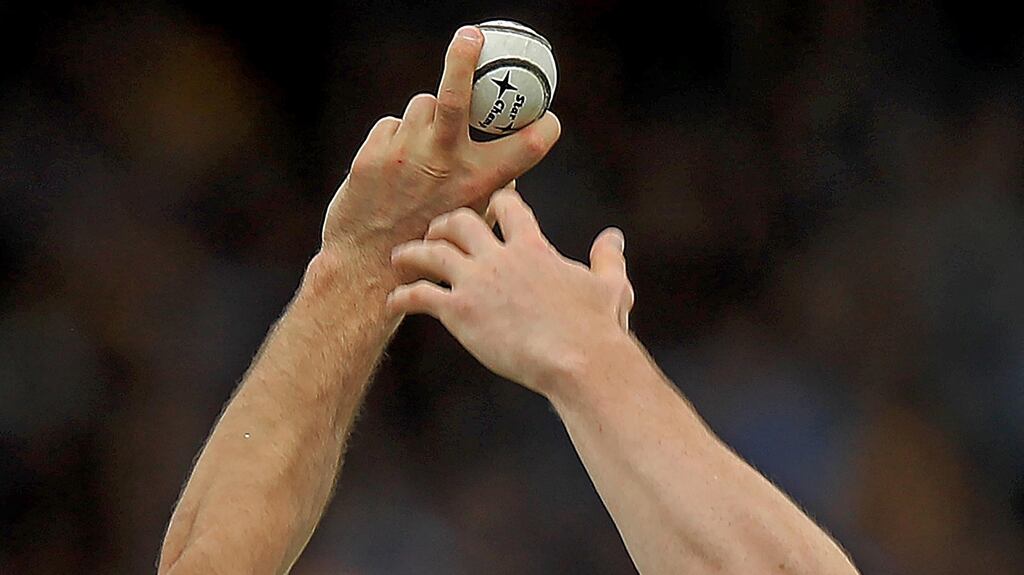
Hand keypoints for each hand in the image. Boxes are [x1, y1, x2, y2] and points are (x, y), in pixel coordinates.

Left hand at [321, 26, 560, 256]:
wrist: (368, 271)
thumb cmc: (430, 251)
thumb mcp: (475, 225)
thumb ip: (494, 193)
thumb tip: (511, 174)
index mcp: (481, 183)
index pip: (529, 144)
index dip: (545, 128)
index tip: (549, 121)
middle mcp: (445, 164)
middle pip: (457, 96)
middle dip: (465, 59)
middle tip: (472, 36)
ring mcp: (406, 156)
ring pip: (423, 105)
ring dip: (427, 119)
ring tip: (422, 151)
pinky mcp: (374, 155)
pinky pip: (393, 125)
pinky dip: (397, 139)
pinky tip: (394, 170)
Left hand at [387, 188, 634, 395]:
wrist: (579, 360)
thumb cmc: (598, 327)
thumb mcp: (610, 286)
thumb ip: (607, 258)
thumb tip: (613, 237)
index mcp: (532, 247)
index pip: (507, 205)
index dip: (495, 201)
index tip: (487, 206)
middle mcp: (499, 257)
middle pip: (459, 220)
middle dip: (443, 222)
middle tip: (433, 232)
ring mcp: (477, 283)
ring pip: (430, 252)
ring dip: (412, 253)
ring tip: (400, 259)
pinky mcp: (460, 312)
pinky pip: (419, 296)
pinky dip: (402, 297)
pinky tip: (394, 303)